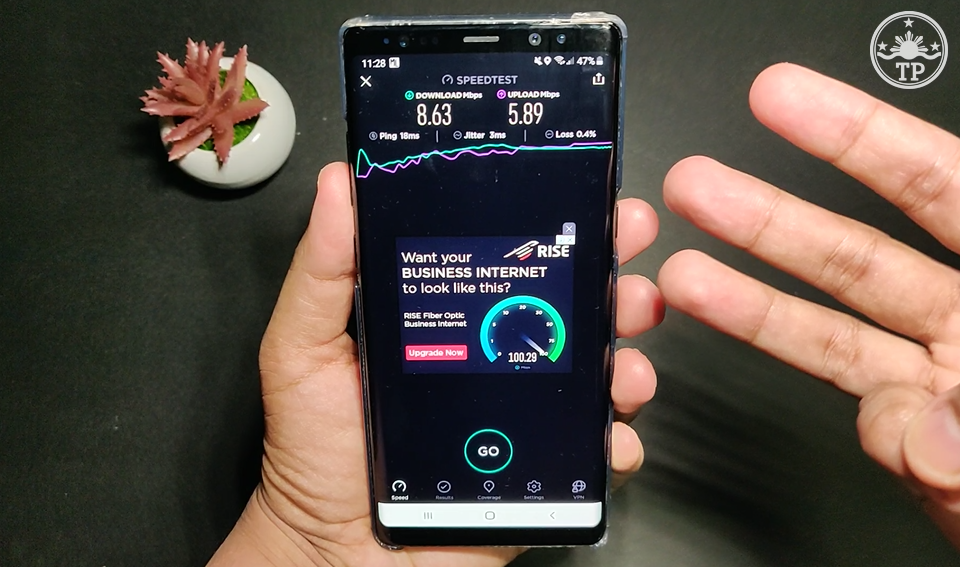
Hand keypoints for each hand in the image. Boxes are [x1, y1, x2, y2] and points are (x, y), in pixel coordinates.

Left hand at [208, 163, 662, 565]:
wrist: (336, 551)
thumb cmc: (313, 452)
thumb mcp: (302, 348)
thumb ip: (321, 270)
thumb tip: (337, 186)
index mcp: (448, 319)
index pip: (509, 258)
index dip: (555, 223)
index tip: (589, 194)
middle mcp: (493, 358)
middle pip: (570, 307)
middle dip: (613, 278)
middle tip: (630, 261)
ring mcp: (522, 414)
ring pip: (598, 372)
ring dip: (629, 355)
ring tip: (626, 358)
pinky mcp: (541, 469)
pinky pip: (598, 449)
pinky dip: (620, 439)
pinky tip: (612, 433)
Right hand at [659, 63, 959, 547]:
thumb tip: (916, 426)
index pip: (946, 186)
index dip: (861, 139)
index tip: (786, 103)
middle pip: (862, 255)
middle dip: (769, 217)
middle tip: (698, 186)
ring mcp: (949, 384)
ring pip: (839, 333)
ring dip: (754, 306)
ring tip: (684, 278)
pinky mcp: (930, 442)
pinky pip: (870, 420)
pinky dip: (861, 428)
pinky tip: (874, 429)